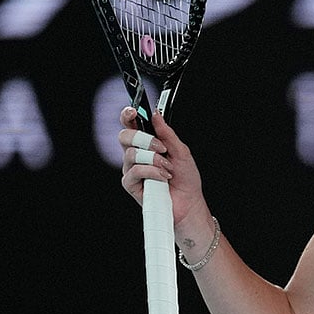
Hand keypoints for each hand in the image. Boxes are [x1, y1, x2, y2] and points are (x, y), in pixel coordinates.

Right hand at [118, 107, 206, 224]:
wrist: (189, 202)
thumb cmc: (185, 178)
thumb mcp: (181, 151)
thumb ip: (167, 134)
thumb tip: (155, 115)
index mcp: (146, 144)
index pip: (131, 125)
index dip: (128, 115)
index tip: (134, 110)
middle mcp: (136, 154)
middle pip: (124, 136)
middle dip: (143, 138)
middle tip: (161, 147)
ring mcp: (131, 169)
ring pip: (131, 154)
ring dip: (154, 159)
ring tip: (167, 167)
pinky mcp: (130, 184)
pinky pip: (134, 171)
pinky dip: (152, 172)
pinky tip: (163, 177)